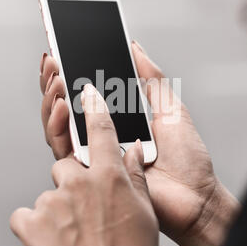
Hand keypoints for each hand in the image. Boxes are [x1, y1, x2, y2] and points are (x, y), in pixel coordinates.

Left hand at [10, 84, 157, 245]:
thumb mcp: (143, 213)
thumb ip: (135, 177)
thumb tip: (133, 151)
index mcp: (109, 177)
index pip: (100, 130)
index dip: (93, 108)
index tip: (86, 92)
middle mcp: (79, 183)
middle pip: (65, 164)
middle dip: (71, 181)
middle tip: (83, 207)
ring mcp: (53, 201)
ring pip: (49, 193)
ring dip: (57, 209)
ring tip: (73, 232)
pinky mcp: (30, 221)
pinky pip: (27, 213)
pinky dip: (36, 224)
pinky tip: (52, 239)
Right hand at [38, 43, 239, 245]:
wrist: (194, 197)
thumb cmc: (187, 160)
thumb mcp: (170, 108)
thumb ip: (151, 79)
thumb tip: (135, 48)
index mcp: (118, 120)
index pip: (86, 94)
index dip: (71, 72)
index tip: (62, 51)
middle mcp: (100, 137)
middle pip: (66, 107)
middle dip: (55, 80)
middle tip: (55, 59)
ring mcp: (92, 155)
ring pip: (57, 125)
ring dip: (51, 97)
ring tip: (56, 77)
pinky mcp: (87, 173)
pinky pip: (62, 148)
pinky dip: (56, 125)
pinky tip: (60, 105)